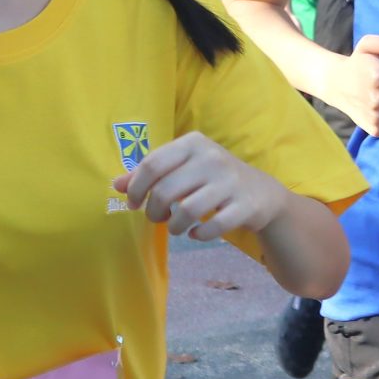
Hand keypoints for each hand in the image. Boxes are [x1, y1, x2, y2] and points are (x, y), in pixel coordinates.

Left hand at [110, 131, 293, 240]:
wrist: (262, 192)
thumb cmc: (212, 178)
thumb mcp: (183, 168)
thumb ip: (150, 174)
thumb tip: (116, 184)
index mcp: (193, 143)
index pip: (152, 164)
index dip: (136, 189)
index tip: (134, 204)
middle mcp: (213, 158)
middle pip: (165, 190)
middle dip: (154, 211)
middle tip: (156, 218)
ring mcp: (231, 182)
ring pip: (188, 211)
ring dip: (175, 226)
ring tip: (176, 227)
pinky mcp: (245, 206)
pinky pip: (213, 227)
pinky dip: (199, 235)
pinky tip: (196, 233)